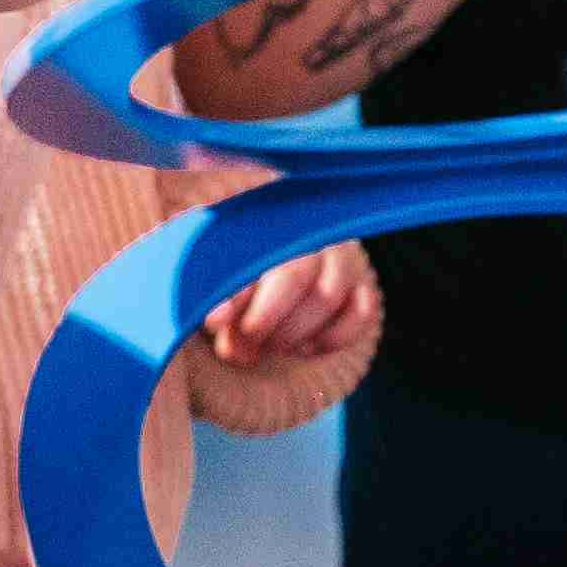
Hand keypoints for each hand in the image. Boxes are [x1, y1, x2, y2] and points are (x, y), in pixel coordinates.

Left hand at [198, 240, 375, 371]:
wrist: (260, 275)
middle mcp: (308, 230)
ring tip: (266, 345)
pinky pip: (361, 312)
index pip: (252, 250)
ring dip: (293, 334)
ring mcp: (340, 256)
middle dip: (263, 321)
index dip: (234, 293)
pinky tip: (302, 348)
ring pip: (329, 296)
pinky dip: (331, 338)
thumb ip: (204, 292)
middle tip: (240, 342)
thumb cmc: (226, 273)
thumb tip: (216, 318)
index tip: (212, 322)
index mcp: (263, 217)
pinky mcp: (362, 285)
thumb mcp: (206, 274)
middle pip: (295, 276)